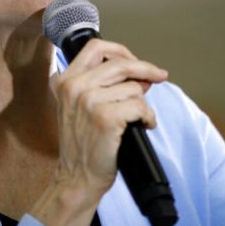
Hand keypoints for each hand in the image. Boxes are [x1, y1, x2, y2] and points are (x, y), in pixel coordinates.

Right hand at [30, 39, 167, 225]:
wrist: (76, 178)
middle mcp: (74, 87)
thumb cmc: (81, 145)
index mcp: (65, 80)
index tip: (134, 60)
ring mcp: (88, 101)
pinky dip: (148, 116)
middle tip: (160, 76)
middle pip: (121, 63)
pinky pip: (140, 106)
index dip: (121, 51)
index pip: (96, 47)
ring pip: (134, 87)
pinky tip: (145, 124)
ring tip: (139, 116)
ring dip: (143, 103)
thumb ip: (101, 85)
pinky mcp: (105, 117)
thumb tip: (139, 74)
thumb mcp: (78, 107)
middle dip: (146, 69)